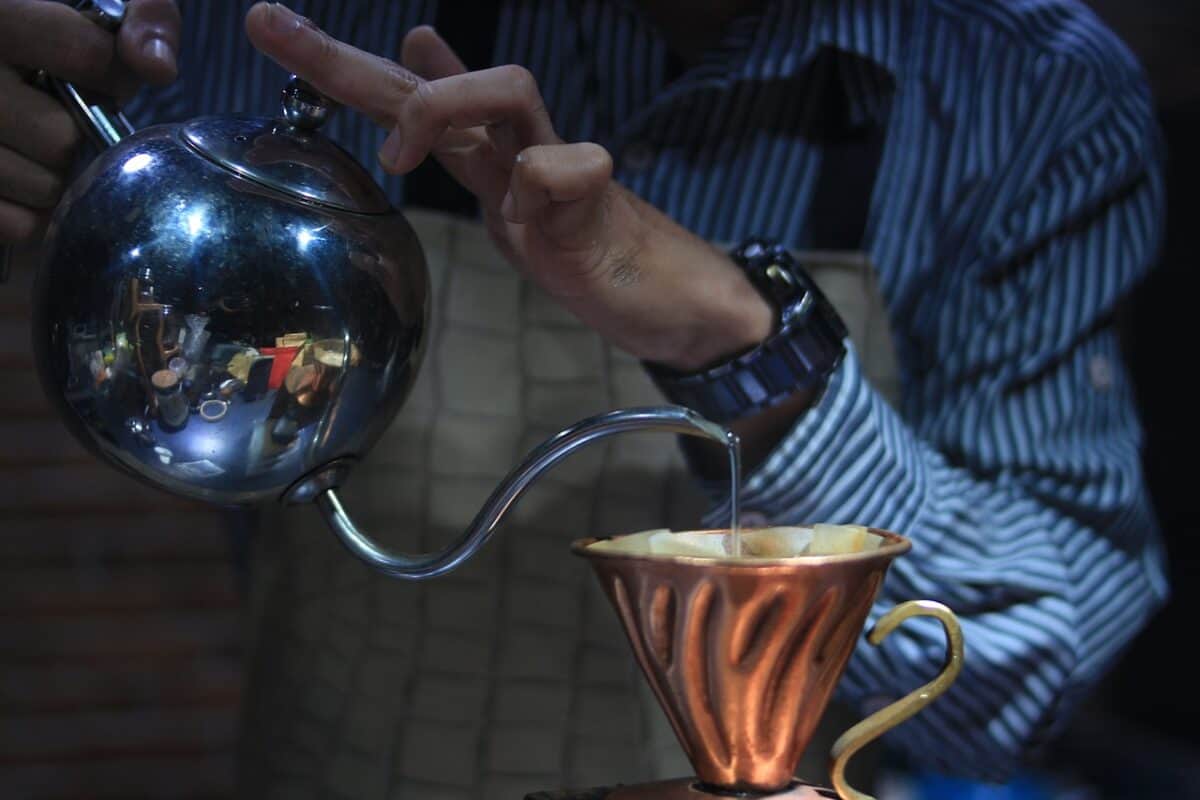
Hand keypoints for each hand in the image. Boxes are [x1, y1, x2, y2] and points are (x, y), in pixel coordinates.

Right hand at [0, 0, 180, 244]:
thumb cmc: (47, 40)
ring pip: (43, 184)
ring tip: (26, 144)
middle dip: (70, 131)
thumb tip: (157, 69)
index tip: (96, 71)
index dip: (109, 71)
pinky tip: (17, 179)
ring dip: (51, 173)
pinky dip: (31, 212)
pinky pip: (21, 225)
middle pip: (61, 136)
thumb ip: (145, 16)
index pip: (88, 54)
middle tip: (47, 112)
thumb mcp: (95, 5)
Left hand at [245, 2, 770, 370]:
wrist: (671, 293)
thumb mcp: (507, 192)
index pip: (405, 97)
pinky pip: (561, 170)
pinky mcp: (596, 201)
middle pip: (435, 82)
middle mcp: (515, 146)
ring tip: (400, 152)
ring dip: (442, 104)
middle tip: (269, 24)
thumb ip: (463, 133)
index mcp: (483, 154)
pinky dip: (542, 187)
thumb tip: (416, 53)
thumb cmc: (586, 243)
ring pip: (508, 89)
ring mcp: (556, 168)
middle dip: (347, 59)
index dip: (338, 65)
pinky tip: (543, 218)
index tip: (270, 27)